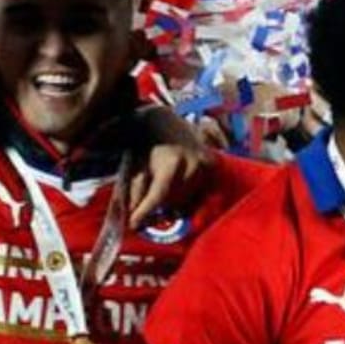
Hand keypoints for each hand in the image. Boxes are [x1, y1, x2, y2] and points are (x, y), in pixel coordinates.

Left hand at [128, 107, 211, 227]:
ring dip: (170, 202)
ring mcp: (205, 165)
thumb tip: (132, 216)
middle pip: (172, 202)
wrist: (164, 118)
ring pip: (186, 199)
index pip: (158, 197)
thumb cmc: (145, 140)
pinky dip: (184, 195)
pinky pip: (197, 192)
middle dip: (155, 207)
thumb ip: (134, 189)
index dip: (144, 213)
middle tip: (141, 208)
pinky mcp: (212, 165)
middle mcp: (193, 165)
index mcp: (172, 162)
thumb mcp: (134, 162)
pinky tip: (174, 186)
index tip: (133, 226)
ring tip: (158, 192)